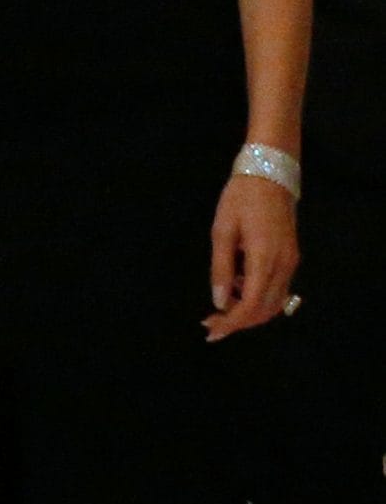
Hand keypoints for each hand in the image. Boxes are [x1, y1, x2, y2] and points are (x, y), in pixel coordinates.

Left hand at [204, 172, 298, 341]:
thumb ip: (221, 269)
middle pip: (265, 310)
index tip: (212, 331)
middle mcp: (284, 265)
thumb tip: (219, 302)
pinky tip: (238, 289)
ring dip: (249, 312)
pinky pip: (278, 288)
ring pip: (274, 302)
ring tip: (222, 308)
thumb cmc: (241, 198)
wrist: (270, 173)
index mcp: (265, 259)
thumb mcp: (222, 231)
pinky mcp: (291, 256)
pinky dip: (259, 297)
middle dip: (239, 322)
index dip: (232, 323)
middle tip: (212, 324)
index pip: (251, 305)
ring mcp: (291, 261)